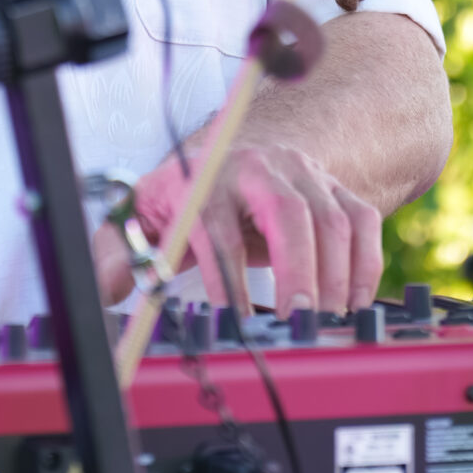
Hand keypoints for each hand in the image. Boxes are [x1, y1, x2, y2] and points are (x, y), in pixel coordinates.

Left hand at [107, 141, 383, 315]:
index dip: (228, 278)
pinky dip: (365, 264)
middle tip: (298, 321)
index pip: (219, 226)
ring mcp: (304, 174)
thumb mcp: (142, 214)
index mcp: (207, 177)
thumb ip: (116, 251)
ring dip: (335, 276)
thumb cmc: (188, 193)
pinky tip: (354, 303)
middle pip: (288, 212)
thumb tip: (107, 289)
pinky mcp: (334, 187)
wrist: (238, 149)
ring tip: (326, 323)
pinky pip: (363, 220)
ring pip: (332, 219)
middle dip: (297, 270)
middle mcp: (260, 168)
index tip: (234, 323)